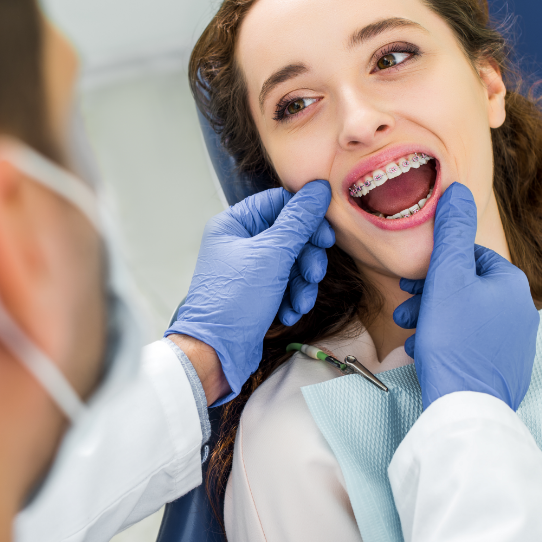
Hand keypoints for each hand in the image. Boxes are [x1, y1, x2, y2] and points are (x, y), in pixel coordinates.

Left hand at [167, 180, 334, 403]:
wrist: (215, 353)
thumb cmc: (234, 301)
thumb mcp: (272, 256)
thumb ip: (299, 221)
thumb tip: (318, 189)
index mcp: (233, 224)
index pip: (279, 203)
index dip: (306, 217)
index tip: (326, 236)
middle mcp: (239, 242)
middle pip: (289, 234)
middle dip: (306, 257)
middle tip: (314, 274)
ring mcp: (248, 269)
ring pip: (291, 262)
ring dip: (302, 283)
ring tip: (300, 302)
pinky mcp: (256, 292)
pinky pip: (285, 284)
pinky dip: (292, 297)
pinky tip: (289, 312)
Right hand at [393, 183, 539, 410]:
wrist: (465, 405)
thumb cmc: (453, 340)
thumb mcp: (446, 278)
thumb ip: (451, 232)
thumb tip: (457, 190)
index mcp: (511, 284)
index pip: (470, 257)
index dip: (435, 266)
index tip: (411, 281)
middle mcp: (521, 311)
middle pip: (466, 287)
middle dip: (430, 294)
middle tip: (405, 304)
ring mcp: (515, 342)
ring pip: (465, 316)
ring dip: (433, 317)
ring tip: (409, 329)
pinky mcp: (505, 368)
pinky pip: (471, 343)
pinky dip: (446, 341)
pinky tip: (424, 349)